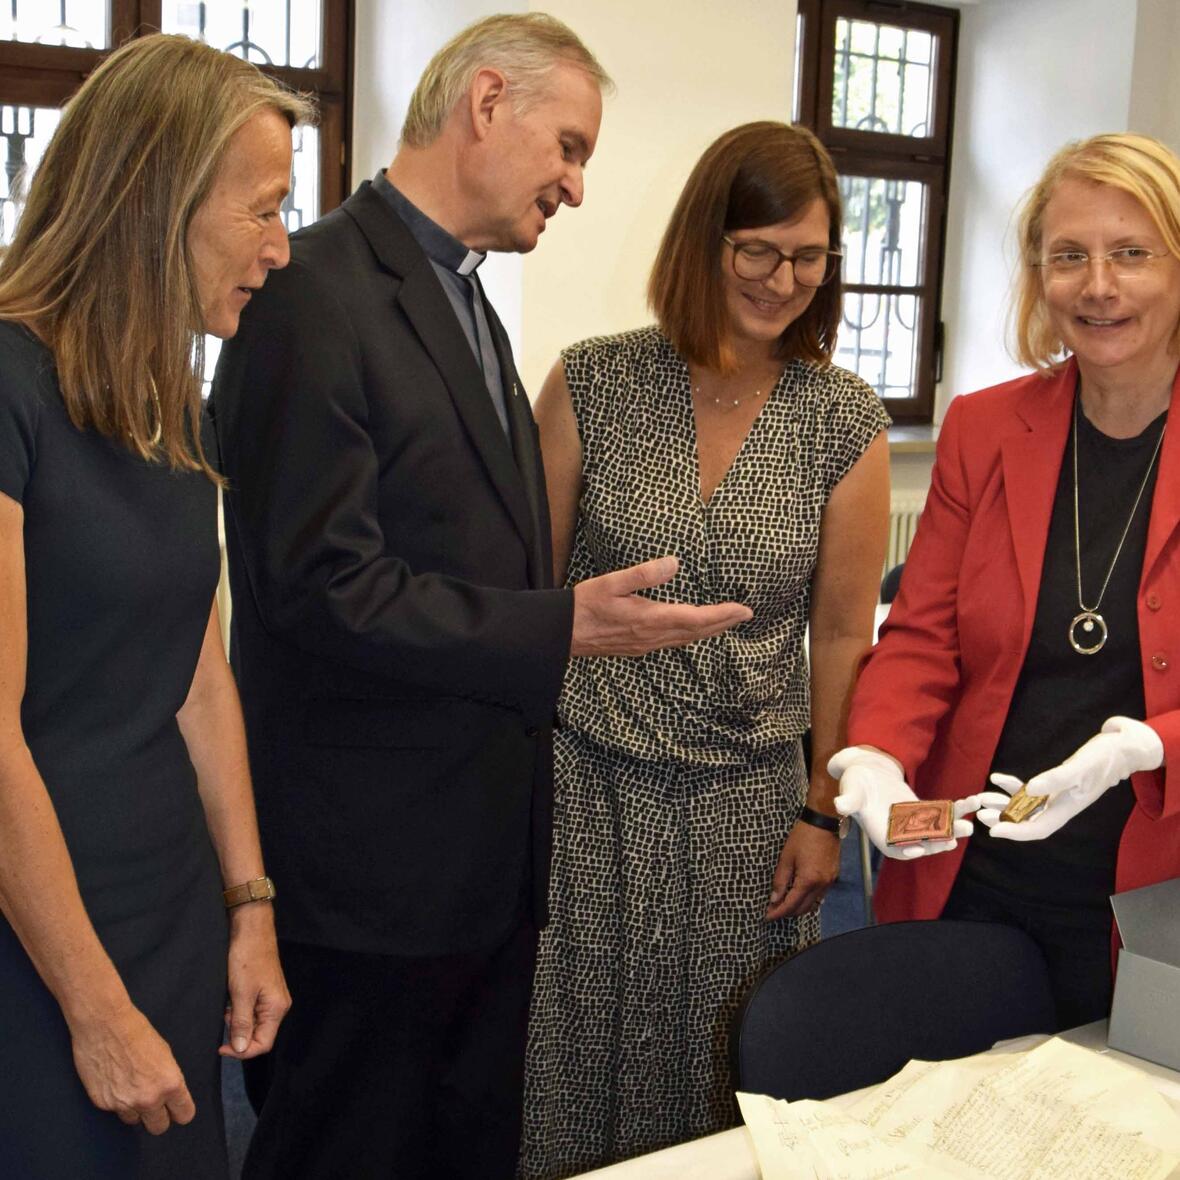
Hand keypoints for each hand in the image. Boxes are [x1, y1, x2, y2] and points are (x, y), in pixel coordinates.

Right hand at [68, 1001, 193, 1134]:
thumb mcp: (165, 1054)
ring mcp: (124, 1104)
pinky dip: (117, 1101)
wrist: (105, 1024)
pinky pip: (115, 1111)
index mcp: (170, 1084)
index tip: (177, 1109)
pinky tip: (115, 1082)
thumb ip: (168, 1079)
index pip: (184, 1115)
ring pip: (135, 1121)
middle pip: (159, 1128)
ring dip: (136, 1111)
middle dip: (159, 1118)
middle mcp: (148, 1098)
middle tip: (155, 1104)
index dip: (181, 1111)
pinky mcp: (103, 1104)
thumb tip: (169, 1095)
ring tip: (132, 1088)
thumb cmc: (138, 1032)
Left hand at [220, 904, 290, 1058]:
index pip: (263, 1044)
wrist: (251, 928)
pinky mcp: (264, 990)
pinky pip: (252, 1011)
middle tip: (225, 1017)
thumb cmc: (247, 958)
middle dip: (239, 1033)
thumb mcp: (241, 993)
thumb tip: (242, 1049)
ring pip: (254, 1023)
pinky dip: (239, 1010)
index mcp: (277, 1008)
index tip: (221, 1047)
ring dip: (238, 1021)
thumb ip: (242, 1023)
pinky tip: (231, 999)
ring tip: (227, 1006)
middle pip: (259, 1035)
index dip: (242, 1051)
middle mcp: (278, 1006)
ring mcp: (272, 997)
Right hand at [570, 555, 751, 656]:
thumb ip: (644, 574)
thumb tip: (674, 564)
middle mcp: (652, 636)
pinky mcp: (639, 647)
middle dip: (723, 623)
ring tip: (727, 621)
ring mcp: (646, 644)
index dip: (722, 615)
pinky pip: (673, 642)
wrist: (562, 634)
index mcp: (649, 619)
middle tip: (745, 615)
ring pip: (686, 639)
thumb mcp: (612, 582)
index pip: (696, 619)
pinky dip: (691, 635)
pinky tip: (693, 630)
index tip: (744, 609)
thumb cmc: (584, 605)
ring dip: (710, 631)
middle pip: (696, 632)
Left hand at [765, 820, 839, 918]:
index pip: (791, 905)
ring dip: (799, 907)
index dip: (778, 912)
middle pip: (803, 909)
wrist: (823, 823)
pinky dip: (809, 899)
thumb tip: (774, 899)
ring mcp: (829, 882)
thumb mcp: (786, 858)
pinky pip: (820, 895)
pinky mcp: (833, 876)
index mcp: (808, 881)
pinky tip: (800, 894)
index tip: (767, 916)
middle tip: (774, 911)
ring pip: (813, 904)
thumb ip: (780, 880)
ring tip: (785, 904)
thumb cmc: (802, 837)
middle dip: (788, 912)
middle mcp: (821, 885)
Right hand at [828, 746, 979, 859]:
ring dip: (953, 829)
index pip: (894, 848)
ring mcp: (913, 823)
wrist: (867, 770)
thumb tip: (839, 805)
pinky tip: (972, 803)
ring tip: (969, 825)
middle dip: (937, 842)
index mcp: (879, 832)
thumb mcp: (850, 790)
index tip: (920, 848)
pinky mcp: (924, 811)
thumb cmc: (855, 781)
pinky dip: (957, 810)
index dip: (906, 850)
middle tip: (954, 839)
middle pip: (920, 842)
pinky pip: (942, 814)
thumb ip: (849, 800)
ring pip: (936, 831)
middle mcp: (899, 832)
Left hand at [978, 716, 1162, 841]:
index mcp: (1067, 809)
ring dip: (1002, 803)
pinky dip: (1012, 786)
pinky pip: (1029, 790)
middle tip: (978, 814)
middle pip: (1027, 820)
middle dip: (1002, 819)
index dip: (1015, 833)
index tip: (993, 831)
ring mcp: (1056, 796)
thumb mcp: (1080, 767)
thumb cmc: (1104, 758)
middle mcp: (1059, 806)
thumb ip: (1056, 779)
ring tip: (981, 798)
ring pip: (1024, 806)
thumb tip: (1029, 790)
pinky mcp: (1054, 784)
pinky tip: (996, 779)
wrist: (1119, 748)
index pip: (1038, 828)